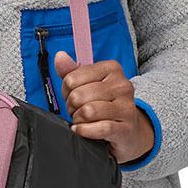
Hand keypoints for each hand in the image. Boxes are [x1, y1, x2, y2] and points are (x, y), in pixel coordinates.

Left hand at [52, 49, 154, 165]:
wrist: (127, 129)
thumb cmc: (105, 103)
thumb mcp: (87, 84)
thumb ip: (71, 71)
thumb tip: (60, 56)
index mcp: (111, 68)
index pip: (71, 78)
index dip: (66, 91)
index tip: (73, 95)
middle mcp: (122, 85)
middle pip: (78, 96)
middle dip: (71, 107)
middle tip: (77, 110)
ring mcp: (126, 106)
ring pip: (88, 111)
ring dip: (78, 119)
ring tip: (82, 120)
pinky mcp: (126, 127)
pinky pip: (99, 128)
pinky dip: (85, 131)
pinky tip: (83, 129)